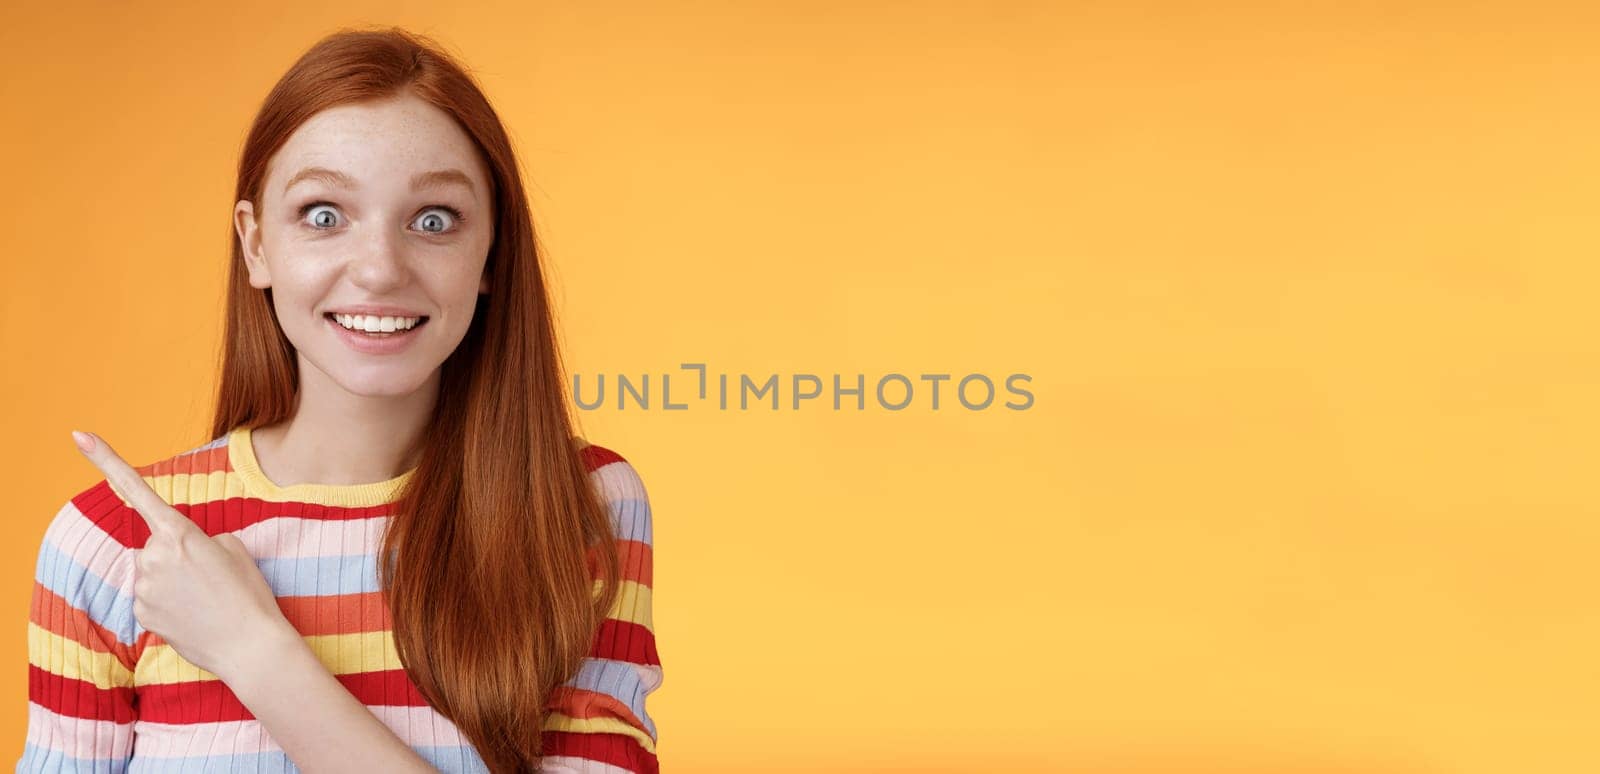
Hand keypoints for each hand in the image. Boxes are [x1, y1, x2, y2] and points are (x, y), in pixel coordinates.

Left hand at [71, 429, 296, 681]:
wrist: (250, 646)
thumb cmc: (249, 594)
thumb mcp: (235, 549)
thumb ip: (200, 539)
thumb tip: (178, 553)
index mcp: (179, 533)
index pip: (137, 490)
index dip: (106, 459)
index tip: (79, 435)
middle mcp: (153, 557)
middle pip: (154, 544)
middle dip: (175, 554)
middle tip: (210, 576)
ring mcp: (144, 588)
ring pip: (151, 573)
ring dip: (172, 581)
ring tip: (205, 599)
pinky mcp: (141, 615)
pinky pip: (149, 599)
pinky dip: (168, 604)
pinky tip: (193, 615)